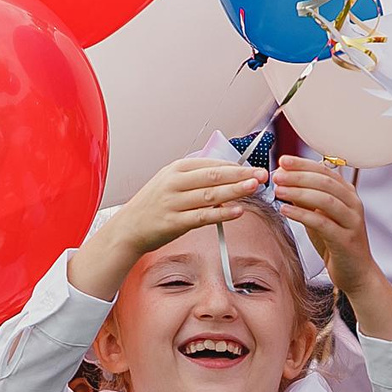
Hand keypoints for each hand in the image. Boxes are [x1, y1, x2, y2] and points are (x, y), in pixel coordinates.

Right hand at [72, 157, 263, 298]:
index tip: (253, 168)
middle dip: (241, 175)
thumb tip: (228, 178)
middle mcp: (175, 183)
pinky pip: (203, 216)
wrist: (129, 228)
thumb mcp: (171, 182)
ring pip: (211, 195)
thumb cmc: (153, 205)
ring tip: (255, 188)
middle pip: (214, 176)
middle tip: (262, 175)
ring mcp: (174, 203)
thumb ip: (197, 179)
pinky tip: (238, 210)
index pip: (211, 163)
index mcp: (176, 169)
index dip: (235, 166)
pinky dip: (222, 213)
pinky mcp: (175, 222)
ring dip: (236, 190)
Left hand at [274, 155, 391, 341]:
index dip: (303, 164)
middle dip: (298, 176)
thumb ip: (305, 199)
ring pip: (325, 199)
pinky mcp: (345, 239)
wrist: (356, 273)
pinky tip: (285, 210)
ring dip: (299, 192)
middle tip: (276, 175)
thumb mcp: (319, 216)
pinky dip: (302, 214)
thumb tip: (284, 180)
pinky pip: (322, 222)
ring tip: (278, 190)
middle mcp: (353, 204)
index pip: (325, 171)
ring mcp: (351, 221)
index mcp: (348, 194)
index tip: (282, 160)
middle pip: (325, 181)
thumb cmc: (335, 243)